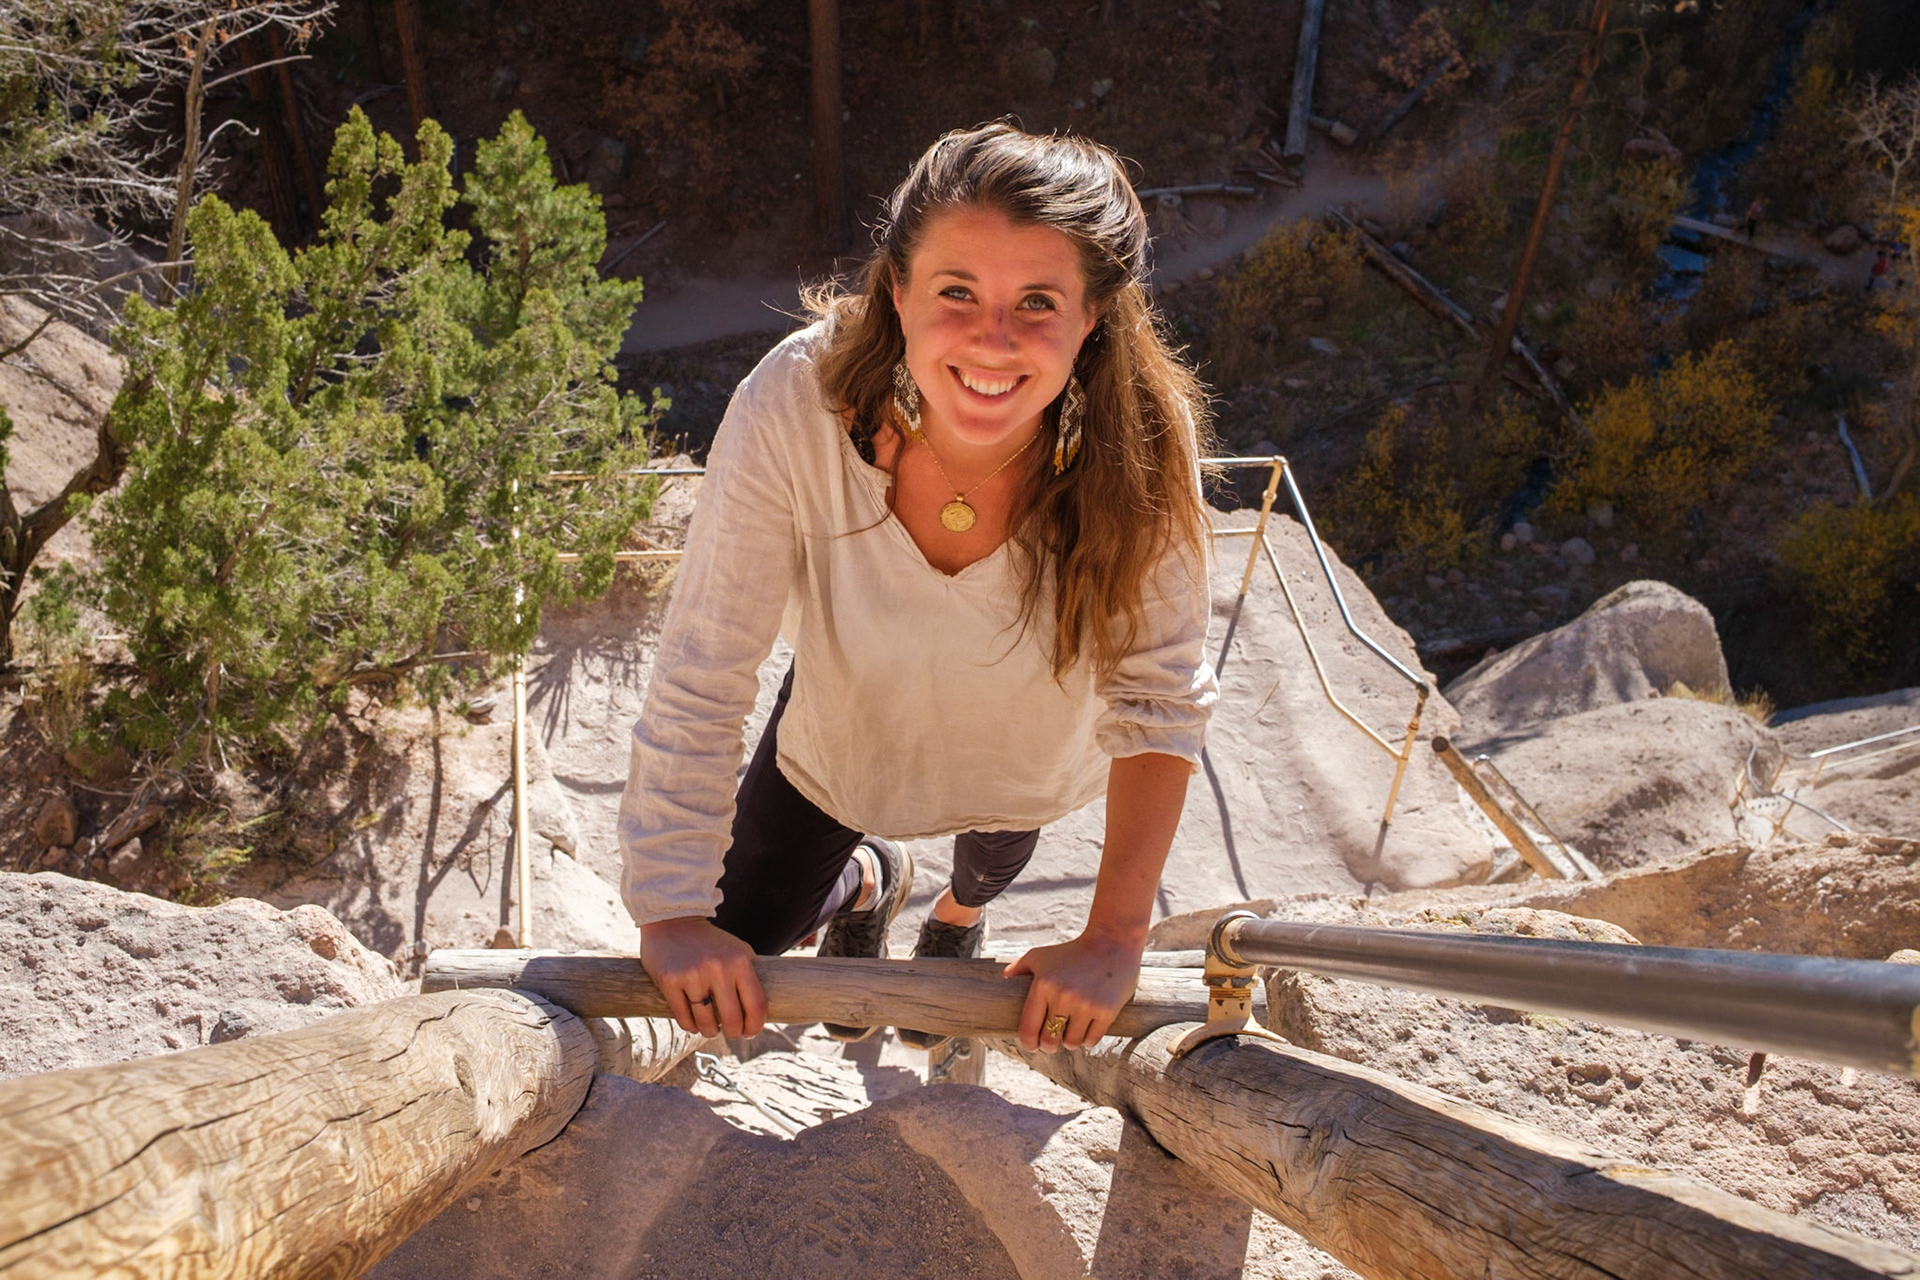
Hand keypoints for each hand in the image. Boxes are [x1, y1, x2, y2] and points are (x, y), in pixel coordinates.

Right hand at [640, 916, 766, 1039]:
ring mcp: (692, 975)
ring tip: (711, 1029)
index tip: (750, 1032)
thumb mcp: (739, 950)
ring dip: (710, 1032)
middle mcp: (718, 968)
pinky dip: (691, 1026)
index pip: (755, 1005)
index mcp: (739, 961)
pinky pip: (684, 1018)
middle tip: (731, 1033)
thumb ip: (753, 972)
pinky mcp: (670, 981)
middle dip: (734, 1033)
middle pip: (732, 1019)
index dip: (755, 1026)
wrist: (673, 922)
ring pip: (706, 1023)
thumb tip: (769, 1003)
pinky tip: (694, 1023)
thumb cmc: (711, 942)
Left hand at [1003, 929, 1141, 1051]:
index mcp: (1043, 985)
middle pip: (1050, 1040)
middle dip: (1049, 1045)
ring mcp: (1086, 1005)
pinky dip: (1087, 1040)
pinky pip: (1091, 1040)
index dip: (1028, 1043)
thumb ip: (1019, 968)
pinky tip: (1086, 1031)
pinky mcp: (1106, 1011)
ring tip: (1070, 1034)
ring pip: (1071, 1043)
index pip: (1028, 1028)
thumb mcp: (1041, 956)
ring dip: (1069, 1042)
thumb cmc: (1072, 951)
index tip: (1032, 1046)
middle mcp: (1063, 996)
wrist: (1112, 943)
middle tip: (1052, 1043)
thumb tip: (1002, 979)